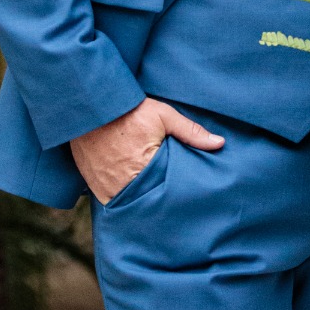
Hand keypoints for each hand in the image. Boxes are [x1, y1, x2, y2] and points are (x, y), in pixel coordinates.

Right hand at [71, 97, 224, 204]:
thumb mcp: (163, 115)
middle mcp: (124, 184)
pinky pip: (113, 200)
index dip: (176, 190)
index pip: (168, 191)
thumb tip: (220, 144)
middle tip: (168, 192)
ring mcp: (107, 188)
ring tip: (151, 192)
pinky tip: (130, 188)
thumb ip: (191, 132)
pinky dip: (122, 196)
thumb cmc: (129, 110)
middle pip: (149, 200)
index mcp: (145, 168)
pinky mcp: (95, 187)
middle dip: (159, 197)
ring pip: (130, 203)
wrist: (89, 107)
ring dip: (140, 199)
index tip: (185, 190)